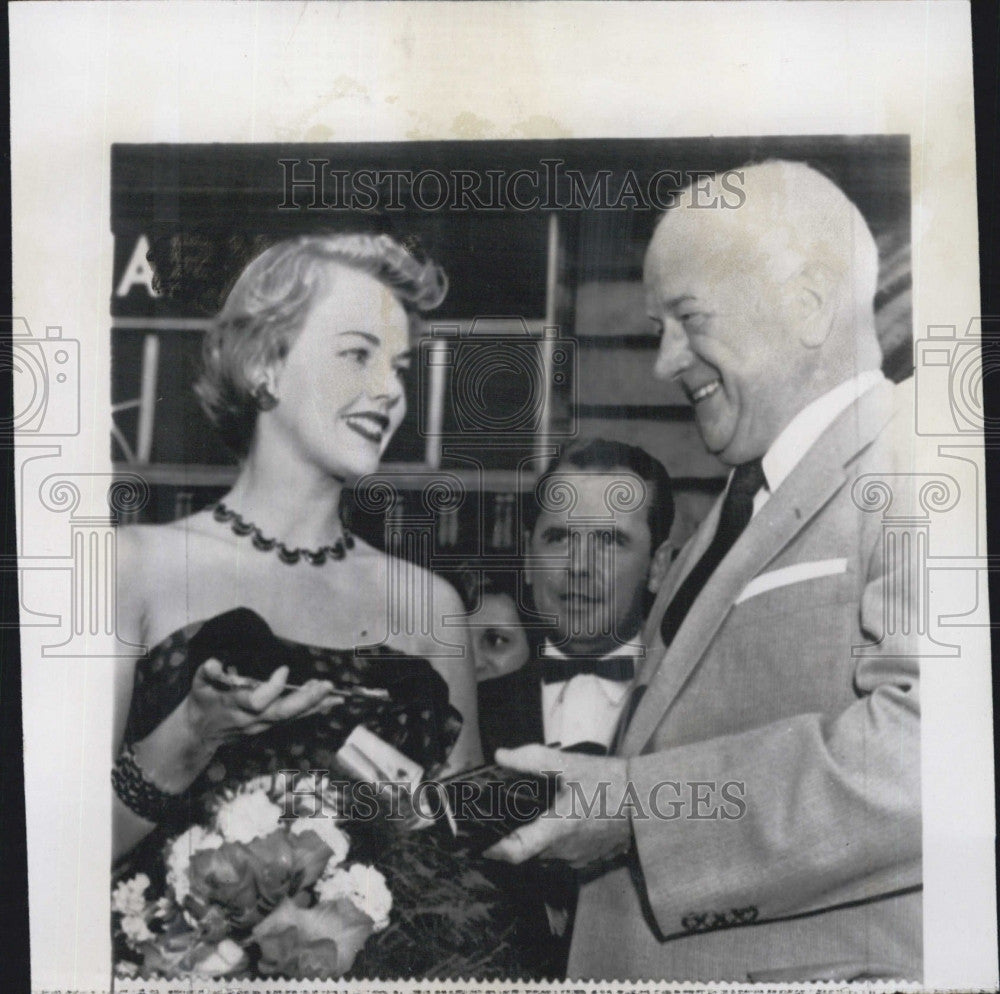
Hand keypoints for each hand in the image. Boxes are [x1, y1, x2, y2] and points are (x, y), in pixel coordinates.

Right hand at [183, 657, 342, 744]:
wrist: (200, 734)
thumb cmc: (201, 704)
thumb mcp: (198, 686)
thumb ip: (206, 673)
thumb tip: (213, 663)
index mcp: (235, 707)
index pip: (257, 701)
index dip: (272, 687)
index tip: (284, 670)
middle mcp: (252, 720)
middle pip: (282, 713)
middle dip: (306, 700)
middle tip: (327, 686)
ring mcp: (262, 726)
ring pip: (292, 718)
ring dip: (315, 705)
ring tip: (336, 694)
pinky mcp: (269, 726)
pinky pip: (294, 719)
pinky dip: (313, 710)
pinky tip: (330, 703)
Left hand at [482, 745, 632, 868]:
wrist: (648, 801)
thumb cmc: (611, 782)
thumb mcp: (570, 764)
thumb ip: (533, 759)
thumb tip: (501, 756)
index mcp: (557, 830)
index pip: (515, 852)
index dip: (492, 849)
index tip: (478, 841)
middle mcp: (564, 851)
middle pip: (526, 852)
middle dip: (512, 836)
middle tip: (501, 814)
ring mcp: (578, 859)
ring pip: (544, 855)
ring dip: (534, 839)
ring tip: (529, 814)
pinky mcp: (589, 859)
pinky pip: (562, 856)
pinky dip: (553, 842)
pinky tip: (556, 820)